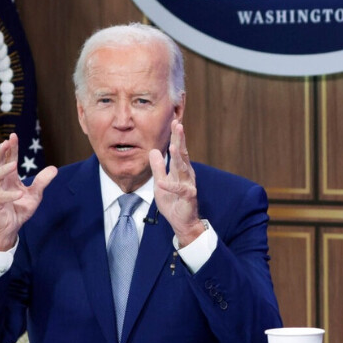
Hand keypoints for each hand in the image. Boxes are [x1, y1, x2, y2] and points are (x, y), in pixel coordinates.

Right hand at [0, 133, 57, 250]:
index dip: (11, 148)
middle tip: (6, 142)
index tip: (13, 136)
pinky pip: (1, 197)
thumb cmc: (19, 209)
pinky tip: (19, 193)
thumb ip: (42, 182)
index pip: (9, 159)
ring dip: (4, 170)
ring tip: (13, 165)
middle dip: (1, 152)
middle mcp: (0, 182)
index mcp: (9, 178)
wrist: (10, 228)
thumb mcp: (35, 195)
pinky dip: (10, 194)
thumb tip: (54, 168)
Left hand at [149, 120, 205, 246]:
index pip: (178, 149)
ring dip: (178, 158)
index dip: (176, 136)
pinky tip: (162, 182)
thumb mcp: (161, 181)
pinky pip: (179, 190)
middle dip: (180, 139)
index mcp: (180, 170)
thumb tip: (153, 151)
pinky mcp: (188, 197)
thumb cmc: (173, 201)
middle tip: (178, 124)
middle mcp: (186, 174)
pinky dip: (170, 186)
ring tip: (174, 146)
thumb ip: (158, 167)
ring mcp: (188, 185)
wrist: (182, 222)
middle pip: (183, 154)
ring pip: (183, 169)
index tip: (174, 120)